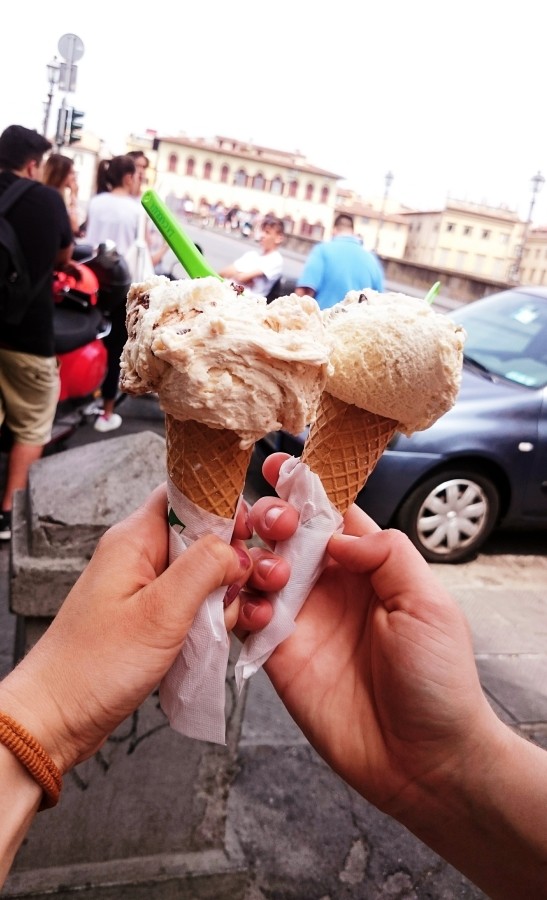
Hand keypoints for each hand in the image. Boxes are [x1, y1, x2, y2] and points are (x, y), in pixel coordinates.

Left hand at [0, 485, 290, 773]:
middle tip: (241, 589)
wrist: (58, 717)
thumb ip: (203, 568)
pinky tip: (217, 637)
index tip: (247, 535)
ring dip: (223, 595)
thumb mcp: (160, 612)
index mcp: (135, 540)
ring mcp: (146, 588)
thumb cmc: (94, 666)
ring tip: (228, 621)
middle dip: (230, 560)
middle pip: (201, 536)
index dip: (222, 508)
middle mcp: (140, 556)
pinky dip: (209, 617)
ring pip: (202, 573)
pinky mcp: (151, 617)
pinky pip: (192, 603)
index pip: (186, 496)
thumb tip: (235, 548)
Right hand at [257, 454, 503, 825]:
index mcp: (369, 567)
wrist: (422, 760)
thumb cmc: (438, 681)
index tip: (277, 465)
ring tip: (261, 567)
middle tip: (268, 523)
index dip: (304, 489)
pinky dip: (238, 606)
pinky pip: (245, 619)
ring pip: (258, 571)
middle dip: (269, 519)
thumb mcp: (428, 603)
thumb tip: (336, 532)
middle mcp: (330, 587)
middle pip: (286, 536)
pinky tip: (248, 606)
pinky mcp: (278, 656)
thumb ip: (386, 554)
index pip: (330, 515)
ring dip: (250, 558)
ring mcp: (301, 620)